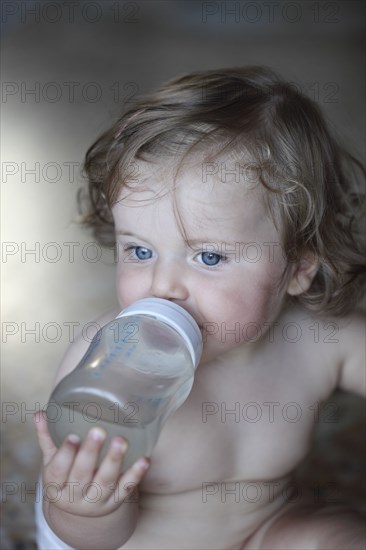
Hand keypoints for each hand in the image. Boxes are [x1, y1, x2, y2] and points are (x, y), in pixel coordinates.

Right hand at [34, 411, 149, 516]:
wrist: (79, 509)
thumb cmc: (65, 475)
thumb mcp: (52, 460)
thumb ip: (47, 437)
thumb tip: (39, 413)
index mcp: (55, 486)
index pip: (57, 471)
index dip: (65, 455)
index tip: (73, 436)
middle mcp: (74, 497)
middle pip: (81, 475)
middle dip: (90, 453)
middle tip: (99, 431)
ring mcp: (96, 502)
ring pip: (105, 482)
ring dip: (114, 461)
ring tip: (121, 441)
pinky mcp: (115, 502)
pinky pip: (126, 489)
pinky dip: (136, 474)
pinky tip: (144, 459)